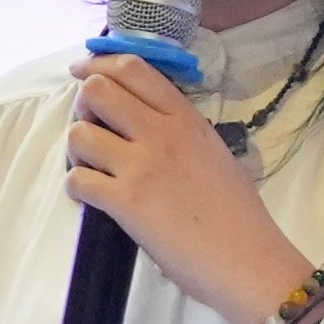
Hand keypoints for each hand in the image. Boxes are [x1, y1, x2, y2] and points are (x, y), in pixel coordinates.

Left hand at [65, 53, 316, 323]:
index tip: (83, 71)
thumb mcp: (215, 153)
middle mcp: (162, 133)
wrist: (247, 259)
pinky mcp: (126, 202)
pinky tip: (92, 197)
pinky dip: (77, 187)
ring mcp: (142, 166)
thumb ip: (181, 133)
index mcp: (185, 119)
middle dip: (83, 107)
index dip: (98, 64)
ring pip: (79, 134)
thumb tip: (148, 127)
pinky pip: (77, 180)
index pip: (134, 69)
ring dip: (76, 151)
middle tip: (92, 130)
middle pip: (97, 91)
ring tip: (93, 168)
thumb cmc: (238, 215)